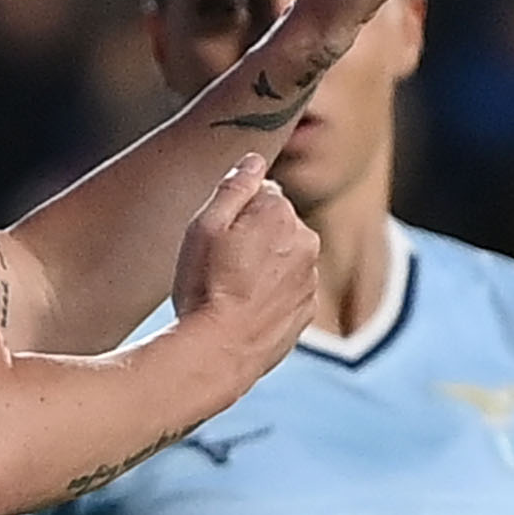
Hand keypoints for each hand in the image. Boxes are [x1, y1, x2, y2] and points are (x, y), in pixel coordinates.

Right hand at [166, 157, 322, 362]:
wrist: (218, 354)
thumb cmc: (204, 288)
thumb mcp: (204, 227)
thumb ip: (233, 187)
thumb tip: (254, 160)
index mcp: (280, 213)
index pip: (261, 194)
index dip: (233, 214)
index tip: (217, 238)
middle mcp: (305, 241)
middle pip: (276, 226)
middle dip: (253, 238)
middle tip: (220, 266)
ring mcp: (309, 279)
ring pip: (284, 259)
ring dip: (263, 268)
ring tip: (230, 292)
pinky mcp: (307, 311)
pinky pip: (288, 292)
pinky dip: (270, 297)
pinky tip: (243, 310)